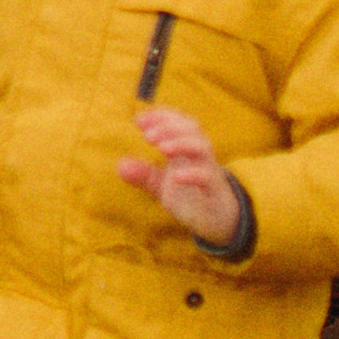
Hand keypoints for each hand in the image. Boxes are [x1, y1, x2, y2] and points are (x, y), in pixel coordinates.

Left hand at [116, 104, 244, 250]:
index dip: (160, 116)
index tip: (139, 120)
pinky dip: (192, 173)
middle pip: (191, 128)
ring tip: (161, 147)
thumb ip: (145, 175)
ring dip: (181, 142)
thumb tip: (121, 166)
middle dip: (169, 126)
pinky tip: (176, 176)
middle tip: (147, 135)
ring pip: (202, 146)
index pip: (178, 122)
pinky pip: (207, 176)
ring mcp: (208, 170)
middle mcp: (199, 155)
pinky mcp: (214, 189)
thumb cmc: (191, 196)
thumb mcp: (163, 186)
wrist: (218, 222)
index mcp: (186, 149)